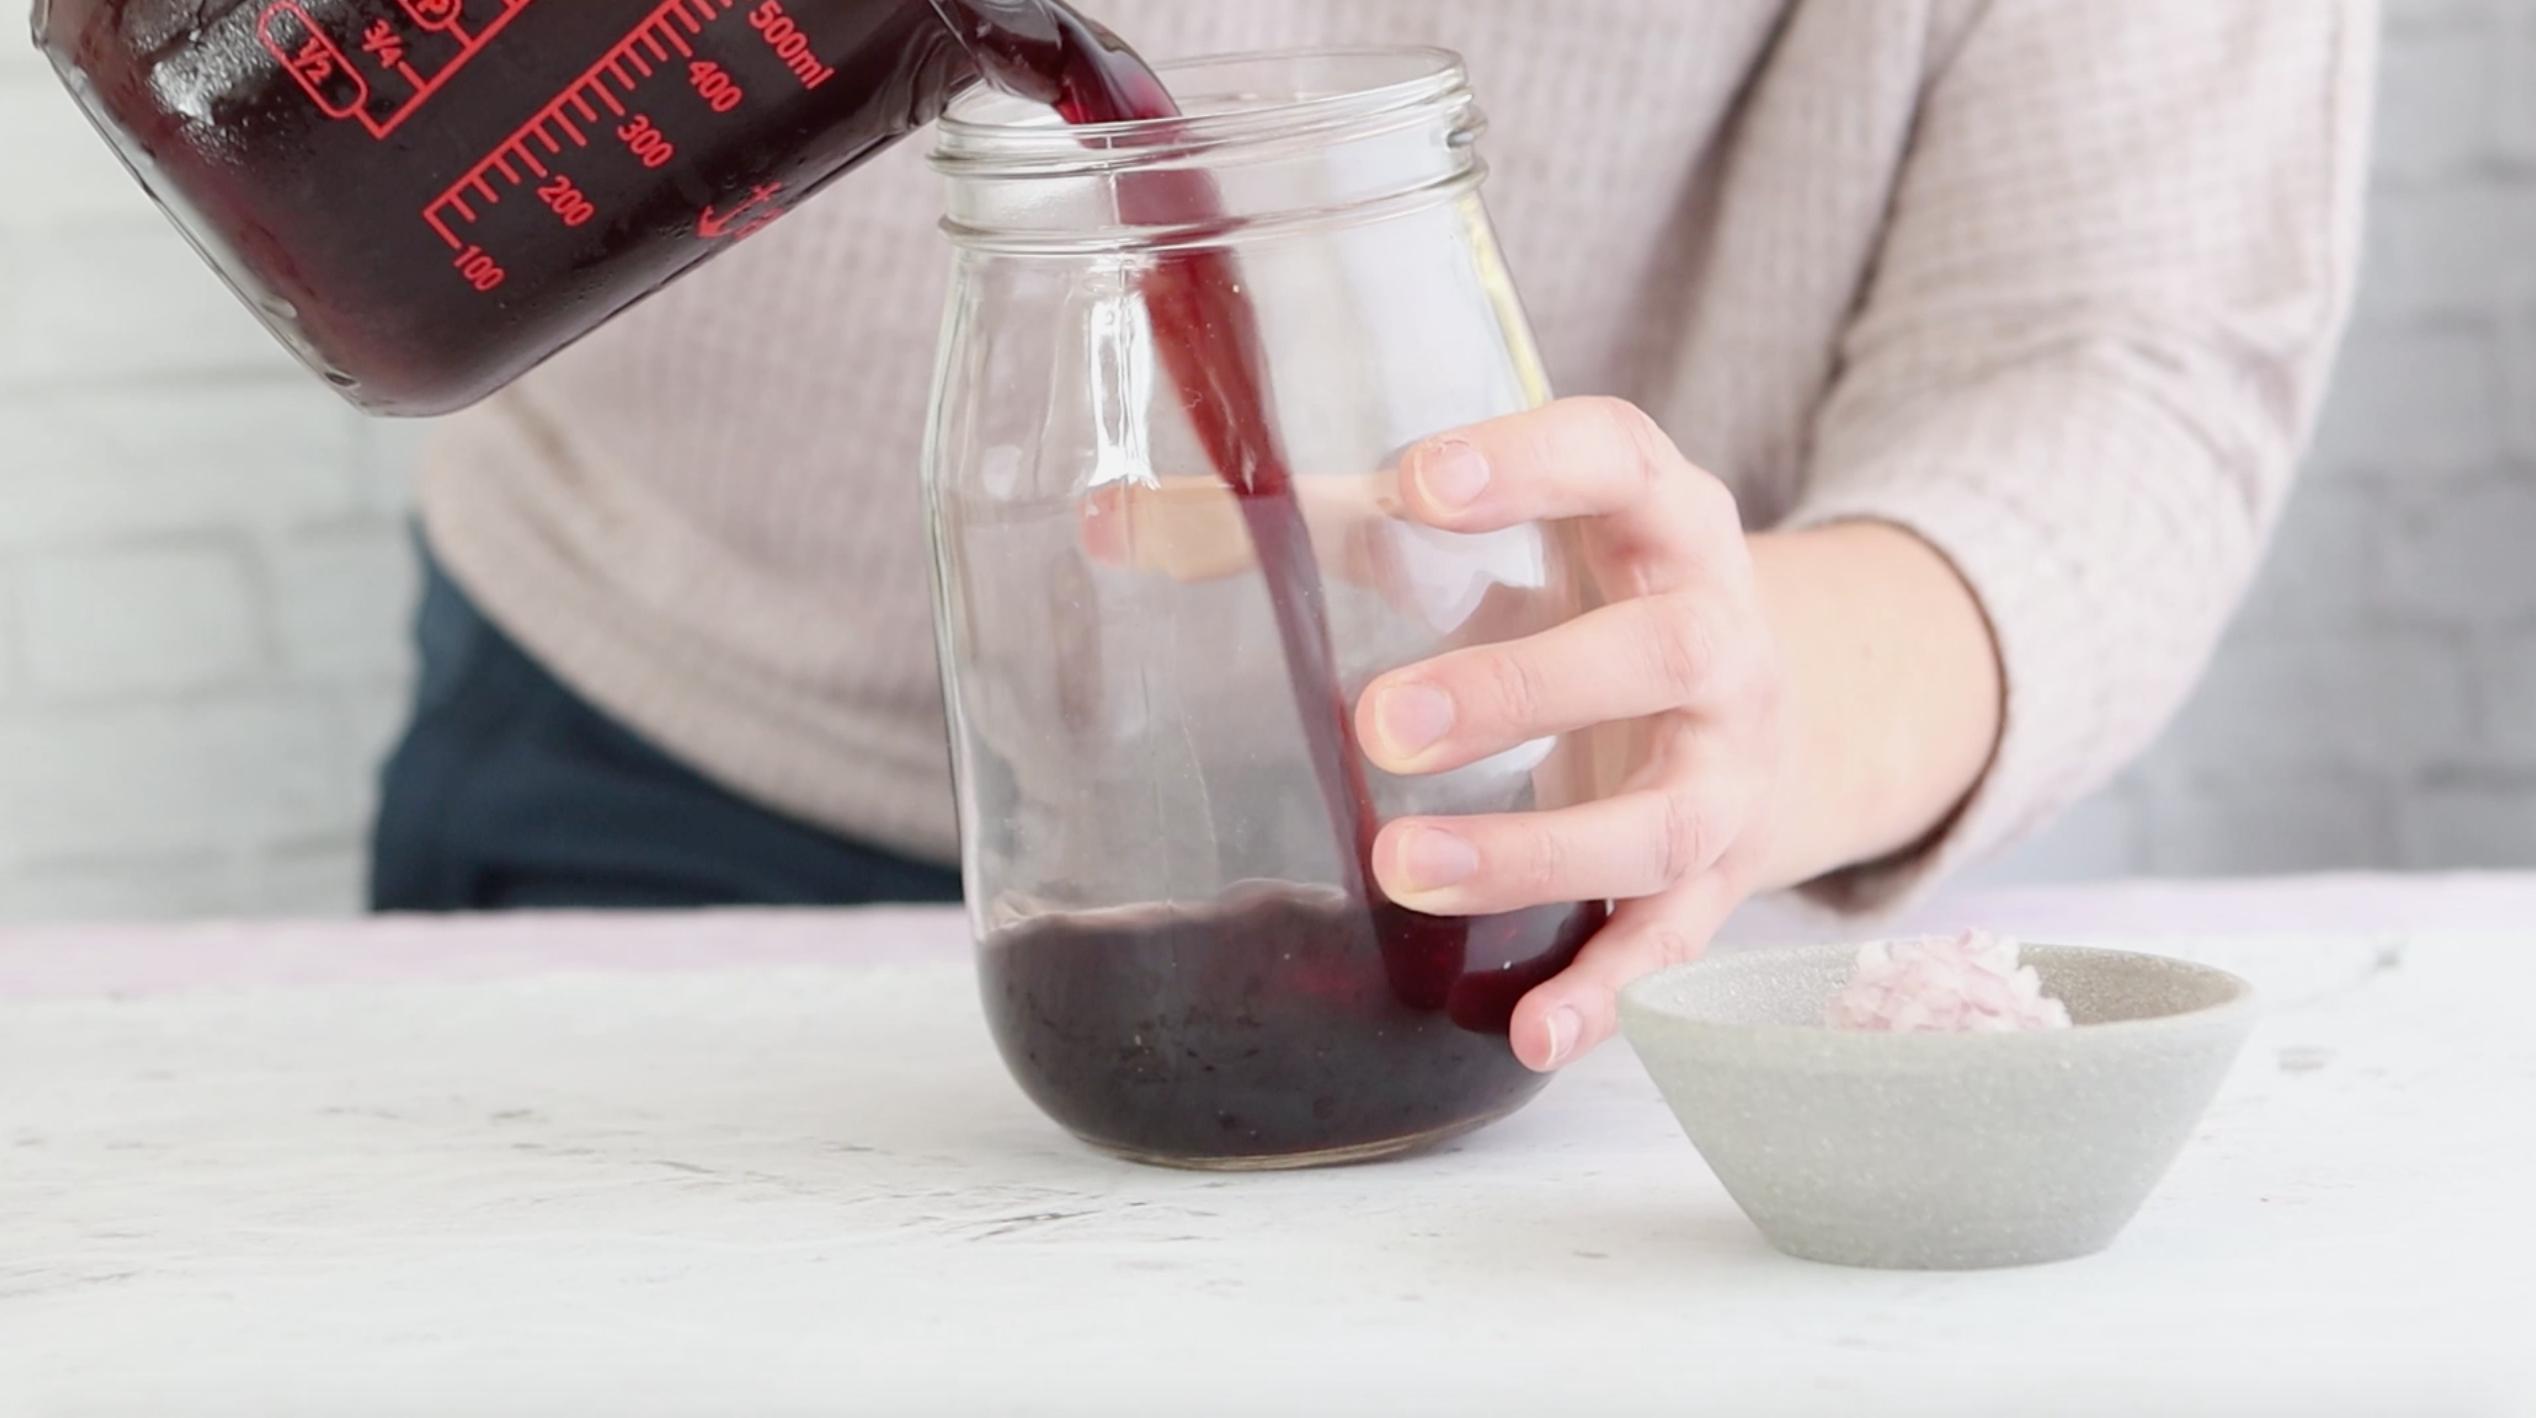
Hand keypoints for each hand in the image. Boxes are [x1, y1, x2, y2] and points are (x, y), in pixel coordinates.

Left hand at [1354, 397, 1794, 1071]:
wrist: (1757, 701)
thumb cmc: (1577, 593)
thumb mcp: (1471, 540)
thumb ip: (1309, 524)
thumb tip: (1107, 524)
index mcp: (1659, 517)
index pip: (1618, 458)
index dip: (1533, 464)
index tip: (1418, 485)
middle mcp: (1718, 636)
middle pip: (1660, 649)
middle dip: (1521, 687)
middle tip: (1379, 722)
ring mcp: (1728, 767)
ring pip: (1662, 817)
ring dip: (1538, 852)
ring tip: (1403, 869)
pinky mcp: (1722, 876)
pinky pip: (1671, 944)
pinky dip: (1607, 993)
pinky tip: (1530, 1034)